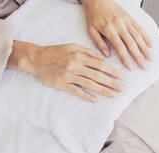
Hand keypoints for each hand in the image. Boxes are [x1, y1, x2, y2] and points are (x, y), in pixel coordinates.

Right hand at [7, 40, 123, 101]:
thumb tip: (102, 58)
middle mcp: (76, 65)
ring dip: (103, 90)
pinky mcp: (62, 84)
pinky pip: (76, 91)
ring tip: (114, 95)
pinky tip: (95, 100)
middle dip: (112, 82)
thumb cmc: (55, 52)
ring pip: (90, 84)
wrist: (36, 58)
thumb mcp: (72, 46)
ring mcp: (69, 75)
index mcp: (79, 55)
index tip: (122, 76)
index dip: (112, 71)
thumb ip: (87, 52)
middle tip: (122, 88)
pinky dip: (86, 96)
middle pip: (98, 75)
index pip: (100, 64)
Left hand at [82, 0, 151, 69]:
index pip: (120, 47)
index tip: (130, 67)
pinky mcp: (130, 18)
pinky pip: (140, 28)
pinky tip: (150, 44)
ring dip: (145, 48)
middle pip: (132, 44)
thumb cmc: (93, 15)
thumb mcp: (91, 30)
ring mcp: (126, 21)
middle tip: (144, 66)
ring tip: (150, 58)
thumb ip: (99, 43)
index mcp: (109, 30)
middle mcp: (120, 26)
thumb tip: (107, 55)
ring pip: (138, 37)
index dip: (126, 59)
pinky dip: (146, 37)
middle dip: (139, 57)